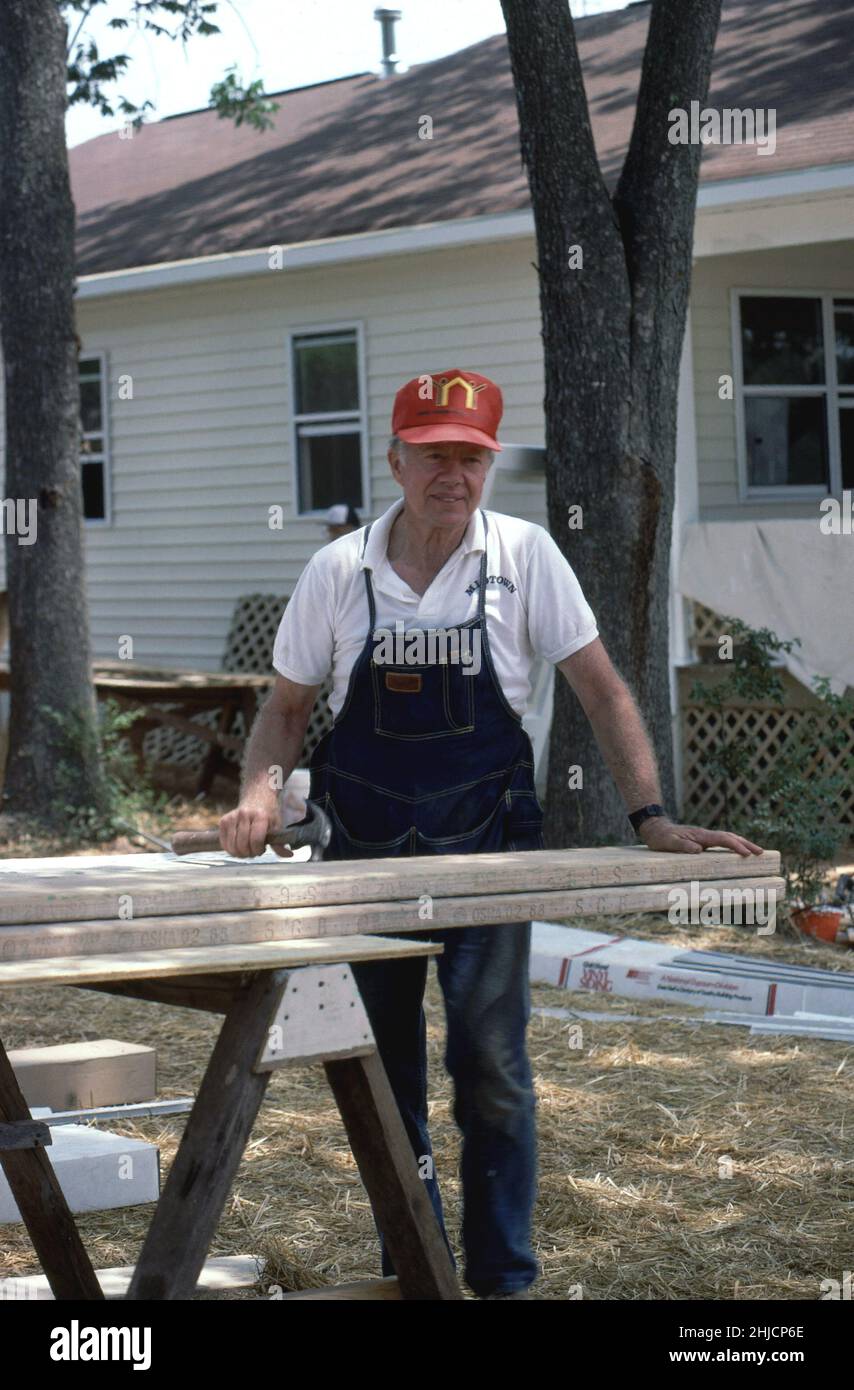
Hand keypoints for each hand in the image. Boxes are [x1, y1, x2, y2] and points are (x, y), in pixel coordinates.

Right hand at [218, 800, 293, 858]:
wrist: (256, 796)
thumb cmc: (268, 813)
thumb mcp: (277, 825)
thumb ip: (280, 843)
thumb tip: (289, 855)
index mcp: (260, 816)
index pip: (255, 841)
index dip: (259, 850)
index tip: (262, 849)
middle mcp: (244, 815)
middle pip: (243, 845)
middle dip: (250, 853)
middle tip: (255, 851)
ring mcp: (232, 817)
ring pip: (232, 846)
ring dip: (240, 854)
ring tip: (247, 849)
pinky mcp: (223, 821)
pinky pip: (224, 844)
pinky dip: (230, 850)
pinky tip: (238, 846)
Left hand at [639, 817, 763, 856]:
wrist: (655, 828)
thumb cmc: (661, 838)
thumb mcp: (668, 843)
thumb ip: (682, 845)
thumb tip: (698, 850)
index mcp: (700, 835)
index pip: (723, 839)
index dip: (736, 846)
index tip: (747, 853)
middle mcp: (705, 835)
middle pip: (730, 837)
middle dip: (747, 844)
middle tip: (761, 853)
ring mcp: (705, 837)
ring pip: (728, 838)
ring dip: (743, 844)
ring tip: (757, 852)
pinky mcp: (703, 840)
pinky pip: (722, 843)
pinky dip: (734, 846)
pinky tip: (740, 852)